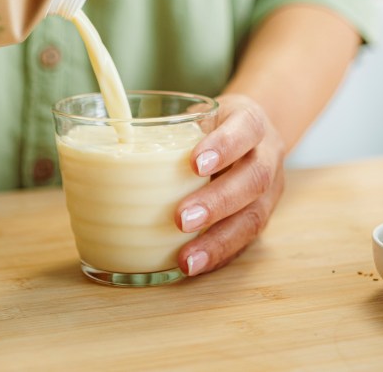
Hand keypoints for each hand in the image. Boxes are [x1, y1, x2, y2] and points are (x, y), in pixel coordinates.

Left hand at [175, 93, 286, 275]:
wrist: (251, 136)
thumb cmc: (212, 127)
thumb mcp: (198, 116)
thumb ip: (169, 130)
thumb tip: (112, 149)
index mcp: (250, 121)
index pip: (246, 128)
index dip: (225, 146)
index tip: (194, 163)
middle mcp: (266, 156)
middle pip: (254, 179)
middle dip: (218, 202)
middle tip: (181, 219)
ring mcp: (270, 191)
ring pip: (255, 217)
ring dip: (219, 241)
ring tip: (187, 259)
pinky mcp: (262, 217)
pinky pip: (246, 241)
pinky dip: (220, 255)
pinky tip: (196, 266)